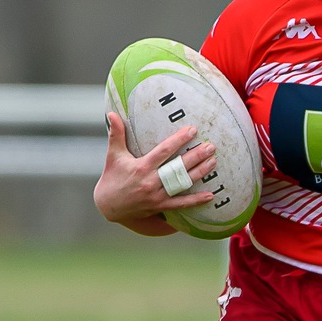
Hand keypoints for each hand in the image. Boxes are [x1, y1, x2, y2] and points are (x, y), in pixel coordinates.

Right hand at [93, 112, 218, 232]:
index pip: (163, 151)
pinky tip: (210, 195)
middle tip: (210, 147)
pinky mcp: (160, 206)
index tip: (192, 130)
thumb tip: (112, 114)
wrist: (108, 206)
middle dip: (195, 156)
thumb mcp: (113, 155)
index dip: (179, 140)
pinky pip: (181, 204)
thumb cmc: (112, 177)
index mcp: (141, 167)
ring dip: (199, 173)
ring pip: (182, 184)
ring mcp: (157, 196)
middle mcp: (150, 182)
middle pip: (177, 168)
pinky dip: (196, 200)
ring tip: (213, 162)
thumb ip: (116, 134)